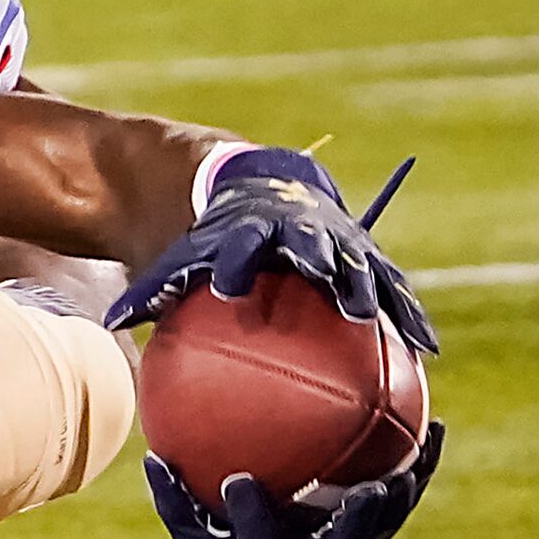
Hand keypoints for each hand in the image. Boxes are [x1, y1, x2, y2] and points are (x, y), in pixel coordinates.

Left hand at [108, 151, 438, 355]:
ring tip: (385, 325)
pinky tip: (427, 350)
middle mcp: (299, 230)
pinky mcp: (365, 255)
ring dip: (372, 291)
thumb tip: (111, 324)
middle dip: (322, 265)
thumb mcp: (183, 254)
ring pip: (361, 264)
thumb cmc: (214, 235)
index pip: (240, 244)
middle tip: (332, 292)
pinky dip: (408, 314)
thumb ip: (154, 288)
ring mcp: (338, 240)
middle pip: (313, 247)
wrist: (262, 187)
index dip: (235, 262)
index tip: (228, 285)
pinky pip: (392, 286)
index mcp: (249, 230)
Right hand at [144, 424, 444, 538]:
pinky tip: (433, 429)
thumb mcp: (190, 535)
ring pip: (383, 526)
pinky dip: (418, 469)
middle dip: (355, 520)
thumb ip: (174, 501)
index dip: (251, 514)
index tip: (238, 482)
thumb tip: (153, 458)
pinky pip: (399, 505)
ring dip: (404, 491)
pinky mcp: (366, 538)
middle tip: (368, 491)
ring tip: (423, 442)